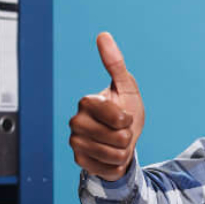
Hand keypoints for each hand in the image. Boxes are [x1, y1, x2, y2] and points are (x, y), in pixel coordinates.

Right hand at [69, 32, 144, 180]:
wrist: (122, 141)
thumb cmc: (126, 111)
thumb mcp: (127, 88)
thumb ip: (116, 63)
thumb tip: (103, 35)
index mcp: (87, 102)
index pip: (118, 117)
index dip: (129, 120)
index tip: (125, 116)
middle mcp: (76, 122)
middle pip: (119, 138)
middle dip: (129, 137)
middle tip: (122, 132)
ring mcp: (76, 143)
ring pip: (115, 155)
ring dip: (124, 152)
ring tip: (117, 143)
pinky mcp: (80, 161)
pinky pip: (108, 169)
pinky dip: (116, 166)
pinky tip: (110, 156)